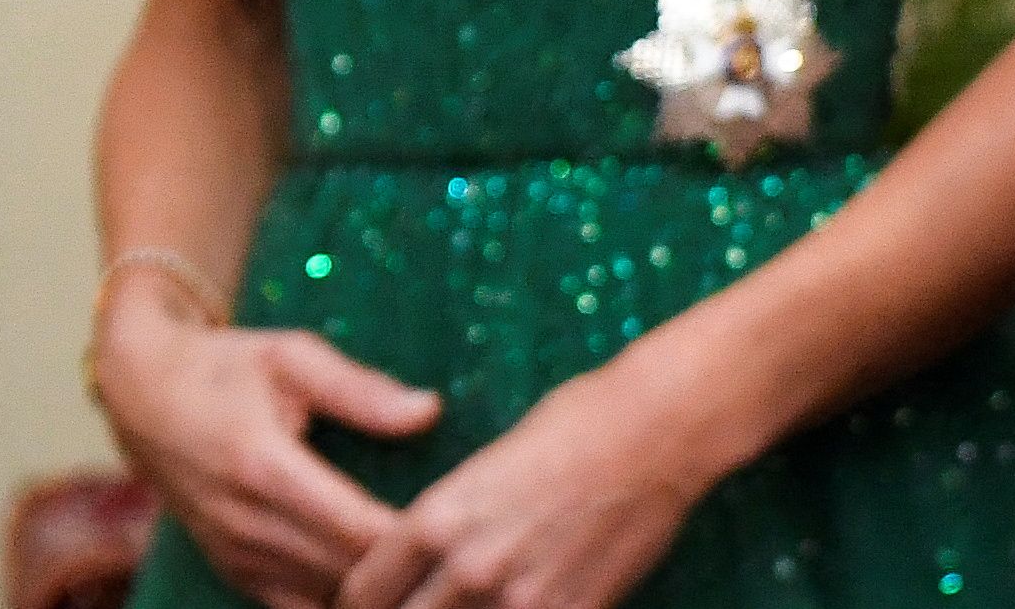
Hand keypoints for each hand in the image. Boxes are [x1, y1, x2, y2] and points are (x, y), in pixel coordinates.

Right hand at [89, 279, 444, 607]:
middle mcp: (246, 523)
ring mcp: (235, 554)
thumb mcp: (292, 355)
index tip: (465, 526)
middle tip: (461, 556)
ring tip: (431, 572)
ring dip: (376, 592)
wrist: (141, 393)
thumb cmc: (225, 365)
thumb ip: (361, 389)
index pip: (358, 529)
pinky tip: (381, 586)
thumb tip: (430, 412)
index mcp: (265, 468)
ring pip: (324, 599)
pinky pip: (294, 607)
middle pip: (347, 575)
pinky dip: (338, 601)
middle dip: (406, 571)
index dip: (416, 539)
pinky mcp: (231, 570)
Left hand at [330, 353, 728, 608]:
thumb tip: (425, 567)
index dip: (356, 607)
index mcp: (437, 519)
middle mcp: (469, 568)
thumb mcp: (485, 466)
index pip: (362, 593)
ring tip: (456, 608)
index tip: (360, 607)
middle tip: (405, 608)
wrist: (658, 429)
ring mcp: (521, 602)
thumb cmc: (573, 425)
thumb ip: (448, 526)